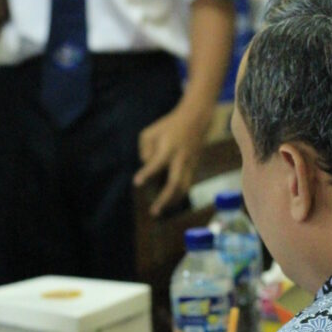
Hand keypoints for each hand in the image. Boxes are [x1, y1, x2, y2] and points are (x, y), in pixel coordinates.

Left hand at [133, 99, 212, 215]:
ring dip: (171, 202)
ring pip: (183, 189)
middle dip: (164, 199)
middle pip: (175, 183)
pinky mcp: (194, 168)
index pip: (157, 164)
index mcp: (168, 148)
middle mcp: (180, 159)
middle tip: (153, 212)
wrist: (196, 119)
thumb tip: (147, 167)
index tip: (136, 183)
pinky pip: (186, 185)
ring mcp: (189, 165)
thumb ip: (144, 151)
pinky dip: (177, 195)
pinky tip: (167, 202)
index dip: (146, 174)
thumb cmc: (168, 126)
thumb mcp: (150, 133)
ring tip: (159, 210)